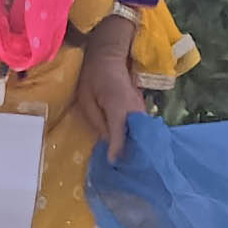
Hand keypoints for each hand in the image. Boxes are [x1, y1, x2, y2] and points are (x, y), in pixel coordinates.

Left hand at [71, 32, 148, 159]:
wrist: (109, 56)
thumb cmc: (93, 77)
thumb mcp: (86, 100)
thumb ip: (97, 122)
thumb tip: (107, 142)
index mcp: (118, 106)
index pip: (120, 134)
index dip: (117, 151)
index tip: (113, 164)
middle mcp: (134, 109)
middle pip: (137, 136)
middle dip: (132, 153)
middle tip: (125, 171)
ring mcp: (141, 108)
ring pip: (142, 133)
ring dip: (136, 146)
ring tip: (129, 163)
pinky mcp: (141, 108)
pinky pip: (142, 127)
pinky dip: (137, 138)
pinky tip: (131, 148)